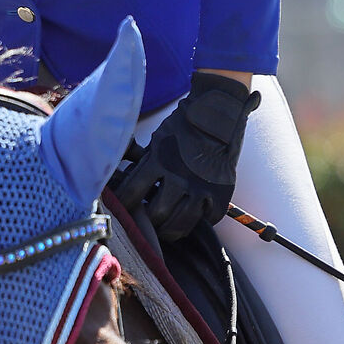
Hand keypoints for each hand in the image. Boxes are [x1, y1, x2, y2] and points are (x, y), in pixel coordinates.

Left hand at [112, 73, 259, 243]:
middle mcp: (180, 177)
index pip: (131, 194)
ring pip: (180, 224)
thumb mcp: (156, 141)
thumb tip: (123, 182)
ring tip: (166, 228)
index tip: (123, 209)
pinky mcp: (220, 194)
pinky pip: (207, 219)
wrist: (218, 114)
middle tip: (147, 220)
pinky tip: (192, 217)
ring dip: (170, 229)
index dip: (124, 205)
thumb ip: (143, 164)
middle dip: (148, 220)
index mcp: (158, 161)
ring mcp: (202, 188)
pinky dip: (199, 220)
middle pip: (157, 214)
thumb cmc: (182, 126)